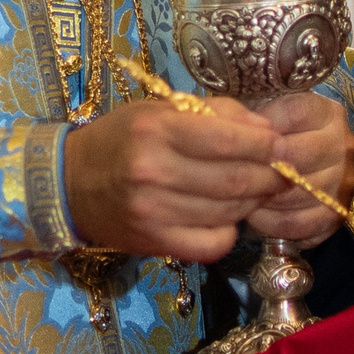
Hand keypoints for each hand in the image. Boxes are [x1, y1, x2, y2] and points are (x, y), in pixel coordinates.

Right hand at [64, 97, 283, 260]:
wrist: (70, 184)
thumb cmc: (122, 138)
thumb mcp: (160, 110)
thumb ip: (215, 112)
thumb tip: (266, 131)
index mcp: (156, 130)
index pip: (227, 140)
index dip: (264, 144)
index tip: (281, 143)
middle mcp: (154, 172)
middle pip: (234, 180)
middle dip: (269, 175)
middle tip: (283, 170)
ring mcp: (154, 213)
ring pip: (228, 212)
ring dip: (252, 202)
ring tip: (256, 189)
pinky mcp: (156, 243)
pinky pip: (212, 244)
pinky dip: (229, 231)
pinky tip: (226, 217)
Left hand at [247, 93, 353, 244]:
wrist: (302, 166)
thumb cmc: (276, 136)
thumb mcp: (268, 114)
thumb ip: (255, 117)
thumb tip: (239, 129)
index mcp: (329, 113)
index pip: (295, 113)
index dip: (262, 127)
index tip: (242, 137)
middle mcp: (344, 145)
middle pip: (297, 154)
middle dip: (261, 164)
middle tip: (236, 171)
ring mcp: (344, 182)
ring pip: (296, 192)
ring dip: (263, 195)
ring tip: (241, 193)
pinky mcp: (336, 214)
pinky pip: (297, 222)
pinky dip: (270, 221)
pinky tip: (254, 214)